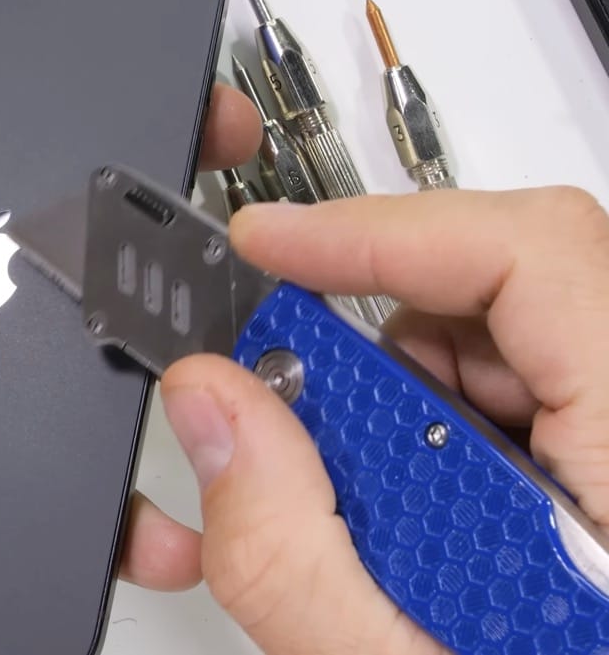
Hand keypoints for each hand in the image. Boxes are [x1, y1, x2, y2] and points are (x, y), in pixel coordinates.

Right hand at [140, 187, 608, 652]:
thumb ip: (291, 550)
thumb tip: (212, 404)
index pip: (528, 256)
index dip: (380, 232)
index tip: (267, 247)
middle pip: (497, 312)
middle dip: (362, 367)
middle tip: (274, 434)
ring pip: (497, 366)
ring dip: (394, 423)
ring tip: (351, 522)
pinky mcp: (606, 490)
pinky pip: (514, 418)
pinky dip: (428, 455)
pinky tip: (394, 529)